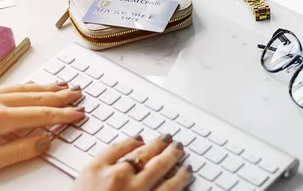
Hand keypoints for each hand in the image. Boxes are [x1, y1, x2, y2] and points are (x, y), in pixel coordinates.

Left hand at [0, 81, 84, 170]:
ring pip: (25, 89)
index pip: (41, 115)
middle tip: (77, 93)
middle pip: (36, 97)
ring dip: (47, 88)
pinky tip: (34, 87)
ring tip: (63, 85)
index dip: (63, 114)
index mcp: (0, 118)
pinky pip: (13, 87)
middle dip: (60, 96)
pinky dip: (29, 87)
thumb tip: (43, 143)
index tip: (79, 112)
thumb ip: (16, 152)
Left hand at [73, 134, 192, 190]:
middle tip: (177, 147)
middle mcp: (134, 188)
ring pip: (142, 153)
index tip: (186, 170)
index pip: (171, 187)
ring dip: (156, 145)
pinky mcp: (94, 168)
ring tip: (163, 139)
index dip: (181, 176)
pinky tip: (136, 140)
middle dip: (172, 155)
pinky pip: (117, 148)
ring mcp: (113, 175)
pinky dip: (129, 142)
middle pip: (160, 165)